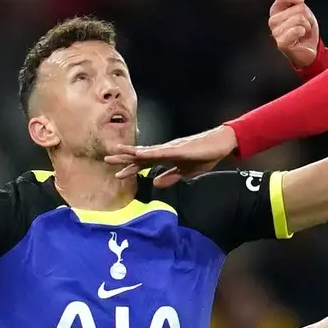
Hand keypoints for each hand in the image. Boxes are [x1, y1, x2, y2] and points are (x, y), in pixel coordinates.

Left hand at [105, 124, 238, 187]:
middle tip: (106, 160)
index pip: (145, 164)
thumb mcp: (186, 172)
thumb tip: (155, 183)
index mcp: (166, 157)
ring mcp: (171, 148)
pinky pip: (161, 152)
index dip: (131, 168)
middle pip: (141, 155)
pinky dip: (150, 154)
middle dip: (124, 158)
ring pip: (147, 151)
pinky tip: (139, 154)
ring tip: (117, 152)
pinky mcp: (179, 149)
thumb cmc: (204, 156)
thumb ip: (170, 177)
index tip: (117, 174)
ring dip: (132, 152)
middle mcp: (165, 150)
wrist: (221, 144)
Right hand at [268, 0, 318, 70]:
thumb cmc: (304, 27)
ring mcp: (276, 32)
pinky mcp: (281, 43)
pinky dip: (303, 32)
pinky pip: (296, 30)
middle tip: (304, 25)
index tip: (301, 4)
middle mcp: (273, 20)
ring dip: (306, 25)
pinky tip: (301, 37)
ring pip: (299, 18)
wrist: (310, 48)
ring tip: (303, 32)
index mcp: (276, 10)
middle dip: (307, 16)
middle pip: (298, 8)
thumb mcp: (300, 8)